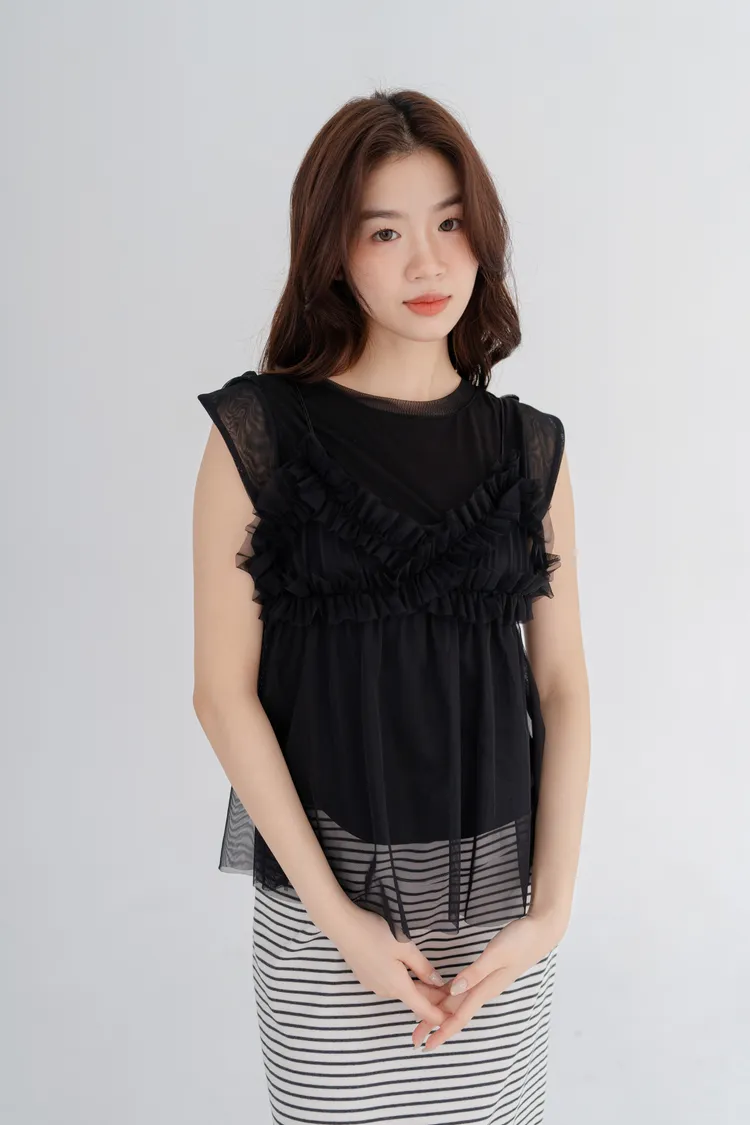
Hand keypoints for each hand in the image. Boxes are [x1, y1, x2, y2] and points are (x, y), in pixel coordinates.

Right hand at [329, 902, 450, 1029]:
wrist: (343, 926)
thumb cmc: (376, 934)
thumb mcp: (406, 947)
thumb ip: (423, 967)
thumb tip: (437, 982)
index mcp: (398, 986)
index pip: (422, 1008)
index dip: (438, 1016)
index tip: (452, 1021)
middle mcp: (385, 991)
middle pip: (413, 999)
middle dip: (431, 997)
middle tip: (449, 991)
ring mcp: (373, 985)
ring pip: (400, 990)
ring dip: (417, 988)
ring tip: (432, 981)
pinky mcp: (365, 976)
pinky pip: (389, 984)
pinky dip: (402, 981)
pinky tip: (407, 971)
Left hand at [411, 910, 565, 1050]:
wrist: (539, 932)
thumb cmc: (520, 941)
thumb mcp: (496, 954)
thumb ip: (475, 972)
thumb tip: (455, 991)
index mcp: (485, 989)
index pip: (459, 1016)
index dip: (442, 1031)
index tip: (428, 1045)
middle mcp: (483, 989)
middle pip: (453, 1011)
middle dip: (433, 1023)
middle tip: (414, 1035)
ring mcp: (485, 982)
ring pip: (456, 1000)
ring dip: (437, 1008)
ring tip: (417, 1013)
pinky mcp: (485, 972)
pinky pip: (462, 988)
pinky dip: (446, 993)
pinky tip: (439, 993)